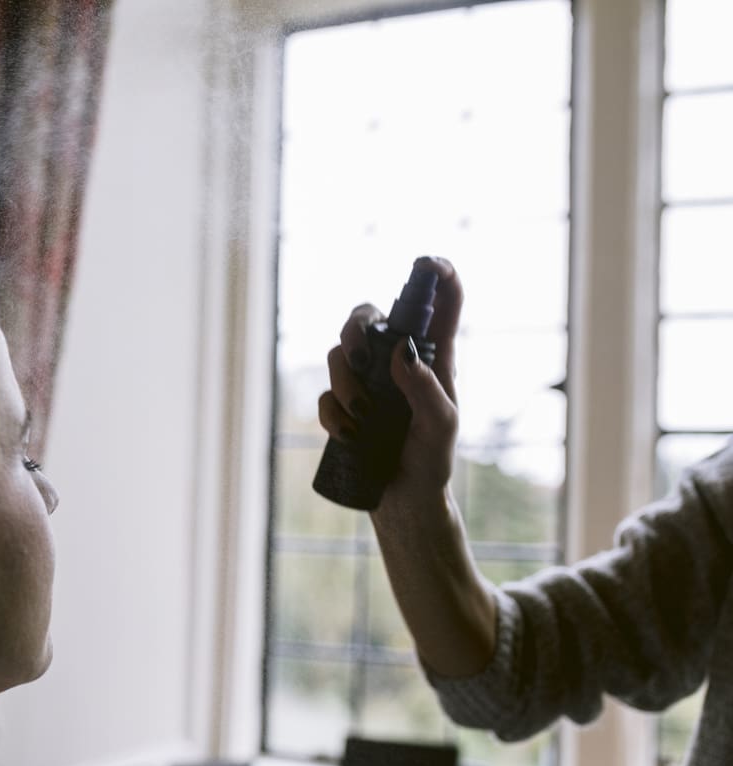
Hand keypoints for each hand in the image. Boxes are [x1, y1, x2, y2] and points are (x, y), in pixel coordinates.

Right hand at [318, 256, 464, 503]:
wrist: (404, 501)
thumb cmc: (432, 460)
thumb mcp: (441, 425)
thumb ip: (426, 387)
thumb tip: (401, 349)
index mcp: (434, 356)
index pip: (442, 302)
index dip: (436, 274)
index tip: (426, 263)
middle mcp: (397, 361)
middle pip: (368, 315)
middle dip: (356, 327)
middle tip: (360, 356)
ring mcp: (366, 383)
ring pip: (339, 353)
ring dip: (343, 381)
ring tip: (361, 419)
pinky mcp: (344, 407)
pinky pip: (325, 394)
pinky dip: (332, 413)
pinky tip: (350, 435)